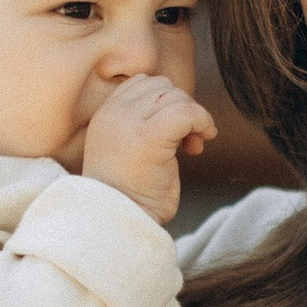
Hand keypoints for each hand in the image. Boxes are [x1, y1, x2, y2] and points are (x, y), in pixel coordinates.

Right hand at [80, 73, 216, 222]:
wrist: (118, 223)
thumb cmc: (130, 194)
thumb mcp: (128, 149)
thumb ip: (143, 124)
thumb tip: (182, 108)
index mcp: (104, 116)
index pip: (142, 83)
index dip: (165, 100)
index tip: (174, 131)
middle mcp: (113, 115)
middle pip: (161, 86)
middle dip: (181, 107)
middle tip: (187, 140)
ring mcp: (128, 124)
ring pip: (176, 97)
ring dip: (192, 117)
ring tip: (190, 146)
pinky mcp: (148, 138)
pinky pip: (186, 112)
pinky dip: (202, 122)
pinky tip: (201, 143)